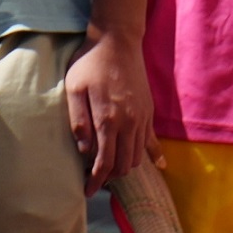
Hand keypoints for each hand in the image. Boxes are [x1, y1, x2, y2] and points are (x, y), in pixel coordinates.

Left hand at [63, 29, 155, 190]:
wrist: (118, 41)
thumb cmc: (90, 64)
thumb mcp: (74, 90)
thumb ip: (78, 121)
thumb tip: (84, 151)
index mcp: (108, 119)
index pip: (104, 162)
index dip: (95, 181)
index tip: (86, 192)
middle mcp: (129, 122)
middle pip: (124, 164)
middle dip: (109, 177)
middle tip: (94, 182)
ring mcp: (142, 117)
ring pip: (138, 155)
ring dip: (124, 167)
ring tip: (109, 171)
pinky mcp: (149, 110)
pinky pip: (153, 139)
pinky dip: (154, 155)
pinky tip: (158, 166)